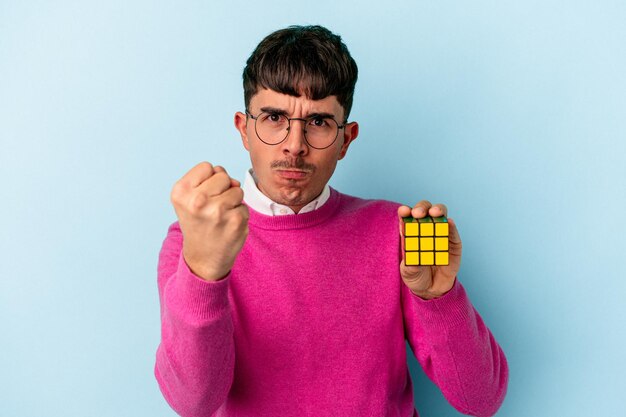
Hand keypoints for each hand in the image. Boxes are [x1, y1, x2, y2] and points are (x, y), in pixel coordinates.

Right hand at [170, 162, 248, 280]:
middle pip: (223, 175)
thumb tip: (234, 181)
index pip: (207, 166)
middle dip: (221, 189)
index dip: (207, 180)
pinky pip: (244, 205)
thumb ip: (209, 179)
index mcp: (181, 191)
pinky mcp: (235, 220)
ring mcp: (217, 211)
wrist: (203, 258)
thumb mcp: (188, 198)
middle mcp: (197, 200)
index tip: (201, 197)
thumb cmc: (197, 222)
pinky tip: (227, 226)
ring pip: (237, 189)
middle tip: (211, 209)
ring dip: (232, 201)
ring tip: (219, 217)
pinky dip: (239, 215)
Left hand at [398, 201, 461, 299]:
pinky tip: (448, 222)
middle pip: (424, 211)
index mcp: (410, 232)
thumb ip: (410, 261)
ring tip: (434, 213)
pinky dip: (450, 225)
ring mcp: (440, 234)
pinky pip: (452, 232)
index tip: (403, 211)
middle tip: (418, 214)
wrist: (431, 290)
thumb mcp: (408, 270)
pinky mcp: (453, 243)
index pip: (407, 217)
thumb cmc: (416, 276)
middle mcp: (425, 229)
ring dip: (437, 210)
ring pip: (440, 215)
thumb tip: (412, 253)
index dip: (405, 211)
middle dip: (421, 208)